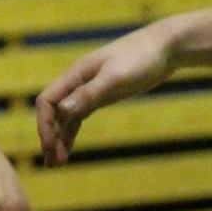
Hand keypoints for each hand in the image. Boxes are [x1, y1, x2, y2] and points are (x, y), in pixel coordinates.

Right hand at [35, 25, 174, 166]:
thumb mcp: (115, 78)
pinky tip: (70, 149)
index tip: (49, 146)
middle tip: (52, 164)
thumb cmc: (141, 58)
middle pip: (53, 113)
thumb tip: (61, 112)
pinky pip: (79, 117)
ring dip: (60, 139)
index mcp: (75, 75)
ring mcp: (88, 90)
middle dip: (50, 137)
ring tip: (57, 164)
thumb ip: (88, 94)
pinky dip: (72, 133)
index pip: (47, 101)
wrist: (166, 47)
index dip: (45, 124)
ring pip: (65, 118)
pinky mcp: (102, 96)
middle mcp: (77, 83)